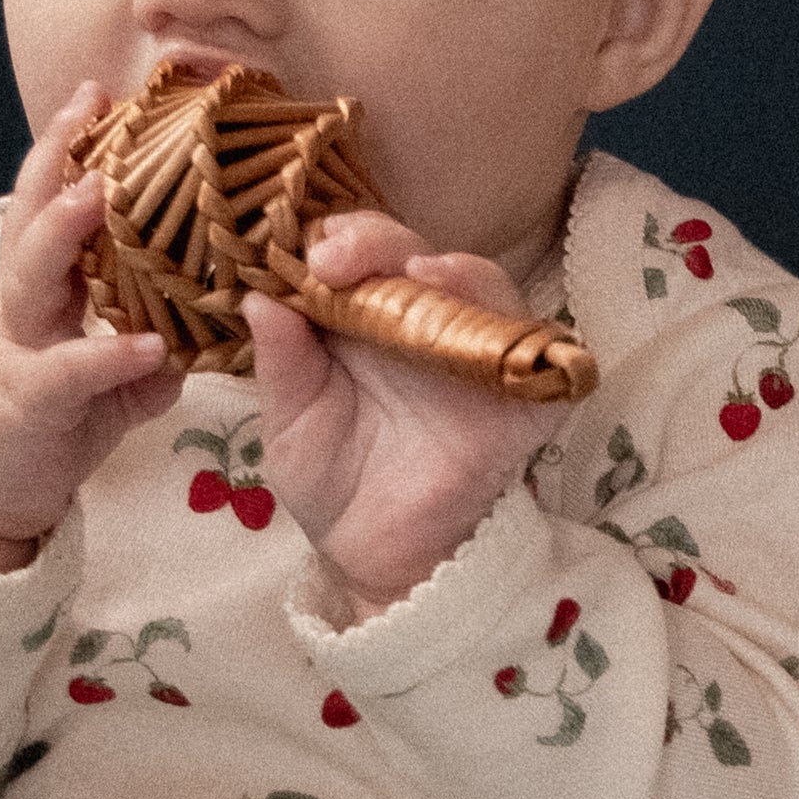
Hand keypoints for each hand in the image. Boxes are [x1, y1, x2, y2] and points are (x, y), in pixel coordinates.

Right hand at [0, 89, 171, 571]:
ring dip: (63, 232)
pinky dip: (105, 356)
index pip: (50, 202)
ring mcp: (17, 351)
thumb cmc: (38, 424)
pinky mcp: (25, 405)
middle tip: (89, 106)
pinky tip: (146, 343)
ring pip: (30, 277)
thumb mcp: (99, 384)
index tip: (100, 92)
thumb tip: (197, 337)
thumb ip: (144, 357)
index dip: (70, 147)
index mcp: (39, 289)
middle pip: (30, 216)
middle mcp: (20, 307)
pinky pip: (65, 373)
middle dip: (55, 158)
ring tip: (98, 193)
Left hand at [248, 207, 560, 617]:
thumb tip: (260, 296)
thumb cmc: (333, 486)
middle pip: (415, 253)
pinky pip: (538, 353)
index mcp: (364, 320)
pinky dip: (519, 330)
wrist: (374, 560)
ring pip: (483, 285)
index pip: (358, 253)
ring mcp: (475, 359)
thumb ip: (281, 364)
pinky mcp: (520, 403)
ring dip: (453, 267)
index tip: (302, 252)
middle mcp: (424, 327)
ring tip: (416, 270)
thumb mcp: (289, 423)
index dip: (334, 237)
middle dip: (377, 242)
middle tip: (336, 259)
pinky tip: (479, 322)